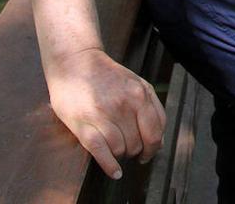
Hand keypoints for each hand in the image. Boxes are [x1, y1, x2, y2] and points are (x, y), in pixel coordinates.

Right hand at [45, 47, 165, 179]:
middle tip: (128, 150)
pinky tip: (115, 172)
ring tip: (115, 150)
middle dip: (135, 151)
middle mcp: (124, 104)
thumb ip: (151, 108)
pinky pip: (102, 152)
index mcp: (140, 93)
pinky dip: (110, 166)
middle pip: (138, 143)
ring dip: (120, 155)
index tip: (147, 153)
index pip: (156, 131)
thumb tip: (159, 142)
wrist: (75, 61)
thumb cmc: (107, 75)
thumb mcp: (136, 84)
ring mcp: (104, 114)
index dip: (153, 147)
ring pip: (121, 149)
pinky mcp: (84, 123)